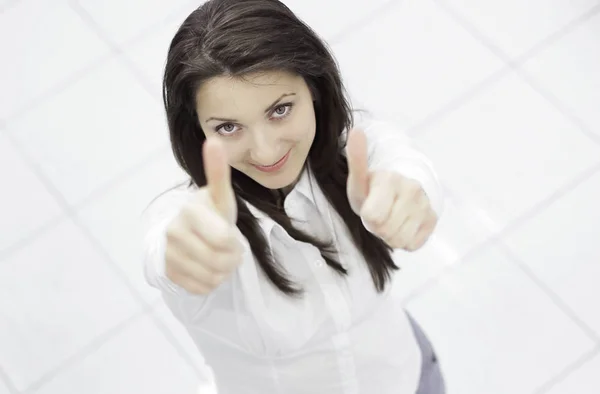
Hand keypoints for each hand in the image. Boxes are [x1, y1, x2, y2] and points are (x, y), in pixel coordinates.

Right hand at [165, 138, 242, 293]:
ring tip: (219, 258)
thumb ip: (218, 171)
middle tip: (229, 249)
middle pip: (220, 261)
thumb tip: (215, 140)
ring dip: (223, 271)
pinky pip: (201, 288)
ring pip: (212, 277)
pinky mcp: (168, 274)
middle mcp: (174, 232)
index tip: (230, 235)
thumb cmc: (210, 213)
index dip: (234, 242)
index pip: (223, 239)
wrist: (187, 233)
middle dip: (231, 258)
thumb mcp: (219, 195)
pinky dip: (210, 282)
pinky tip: (207, 268)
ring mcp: (169, 255)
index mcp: (190, 212)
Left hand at [346, 129, 437, 250]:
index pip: (373, 217)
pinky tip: (403, 224)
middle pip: (385, 231)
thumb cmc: (374, 186)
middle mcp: (412, 189)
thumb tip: (356, 130)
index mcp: (390, 179)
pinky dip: (404, 239)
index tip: (369, 206)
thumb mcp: (359, 178)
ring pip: (399, 240)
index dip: (367, 216)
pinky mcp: (433, 219)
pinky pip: (412, 245)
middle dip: (378, 227)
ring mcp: (425, 205)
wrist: (402, 188)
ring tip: (390, 218)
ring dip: (390, 234)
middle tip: (380, 213)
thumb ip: (356, 159)